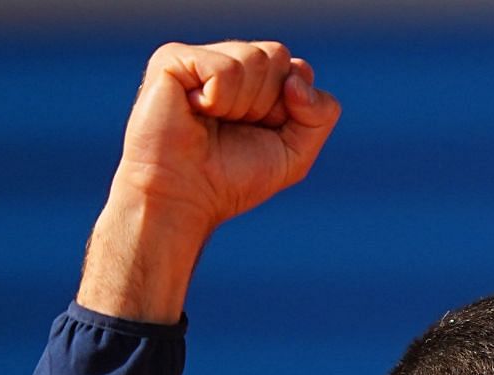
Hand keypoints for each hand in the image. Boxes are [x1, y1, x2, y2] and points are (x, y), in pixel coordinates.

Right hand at [78, 41, 341, 321]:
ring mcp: (200, 58)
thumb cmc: (233, 179)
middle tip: (233, 127)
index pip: (298, 70)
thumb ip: (321, 113)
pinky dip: (218, 99)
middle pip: (277, 56)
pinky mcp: (172, 59)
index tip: (262, 132)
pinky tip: (194, 111)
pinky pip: (224, 68)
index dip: (289, 109)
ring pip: (253, 59)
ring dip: (241, 105)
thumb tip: (297, 73)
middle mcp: (229, 61)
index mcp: (257, 79)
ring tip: (211, 121)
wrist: (184, 198)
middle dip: (266, 104)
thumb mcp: (296, 153)